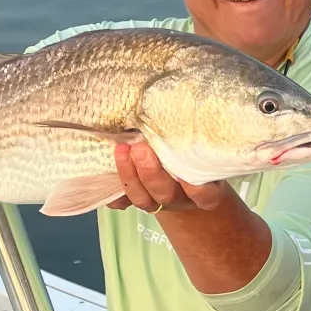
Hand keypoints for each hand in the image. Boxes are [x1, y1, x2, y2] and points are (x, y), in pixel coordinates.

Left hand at [110, 141, 237, 213]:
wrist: (184, 180)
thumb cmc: (194, 155)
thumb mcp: (201, 148)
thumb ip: (193, 137)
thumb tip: (180, 106)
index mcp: (203, 191)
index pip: (205, 196)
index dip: (196, 188)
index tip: (184, 169)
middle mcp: (180, 199)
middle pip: (166, 195)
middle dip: (151, 173)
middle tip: (140, 148)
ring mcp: (158, 203)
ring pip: (143, 200)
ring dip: (129, 175)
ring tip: (122, 149)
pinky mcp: (139, 201)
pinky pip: (123, 204)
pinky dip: (114, 194)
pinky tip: (106, 175)